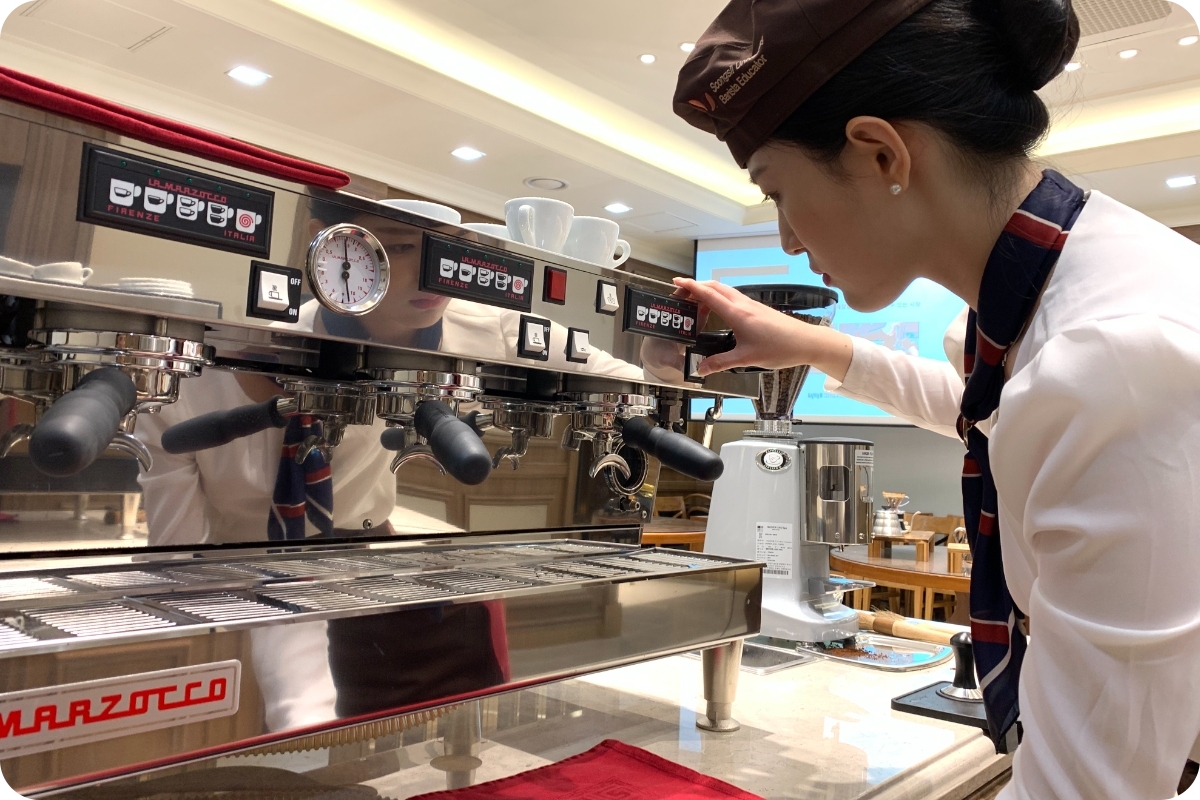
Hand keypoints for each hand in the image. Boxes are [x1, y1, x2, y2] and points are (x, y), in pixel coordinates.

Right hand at [671, 278, 853, 379]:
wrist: (806, 342)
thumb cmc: (780, 347)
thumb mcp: (747, 358)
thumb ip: (721, 362)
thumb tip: (702, 368)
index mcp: (737, 313)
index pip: (708, 295)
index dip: (691, 287)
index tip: (677, 282)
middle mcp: (743, 304)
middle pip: (715, 287)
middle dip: (696, 286)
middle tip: (682, 293)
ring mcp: (751, 305)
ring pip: (725, 290)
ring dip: (709, 290)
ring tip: (696, 300)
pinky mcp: (758, 309)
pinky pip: (734, 296)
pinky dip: (720, 296)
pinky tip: (719, 307)